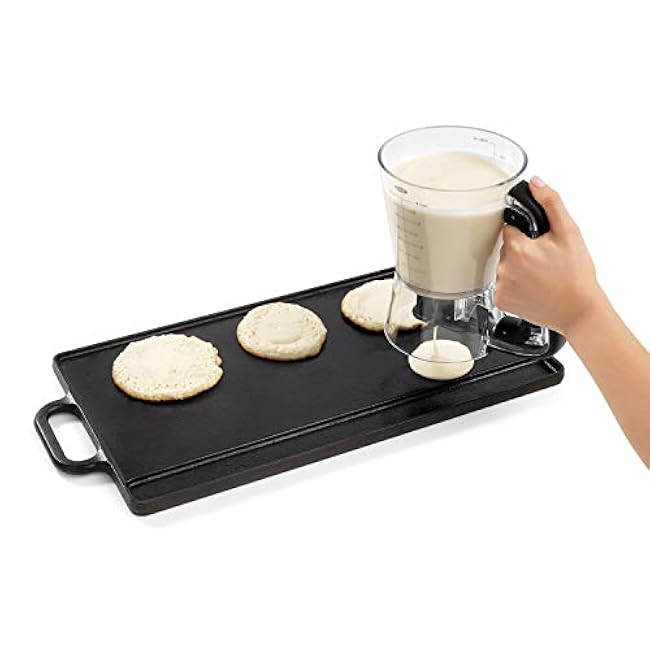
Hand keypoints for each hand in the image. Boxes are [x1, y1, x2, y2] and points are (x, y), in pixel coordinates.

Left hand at [494, 177, 603, 336]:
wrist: (578, 310)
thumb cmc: (576, 275)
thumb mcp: (569, 232)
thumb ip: (550, 203)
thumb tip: (535, 184)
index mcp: (517, 248)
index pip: (508, 228)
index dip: (525, 233)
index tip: (538, 242)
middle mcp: (504, 268)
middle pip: (506, 248)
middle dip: (522, 250)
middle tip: (544, 260)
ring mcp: (501, 286)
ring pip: (504, 267)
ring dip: (517, 268)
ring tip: (539, 276)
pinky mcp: (500, 301)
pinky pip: (502, 286)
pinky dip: (514, 285)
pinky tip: (531, 288)